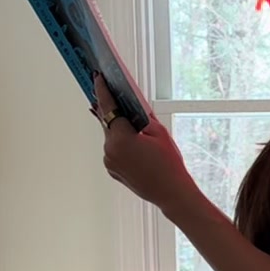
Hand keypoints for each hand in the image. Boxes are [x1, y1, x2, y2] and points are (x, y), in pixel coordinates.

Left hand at [93, 75, 191, 211]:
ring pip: (110, 137)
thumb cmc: (169, 164)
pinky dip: (120, 144)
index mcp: (121, 138)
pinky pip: (113, 151)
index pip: (108, 107)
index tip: (97, 78)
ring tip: (130, 123)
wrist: (172, 192)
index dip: (102, 90)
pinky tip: (133, 142)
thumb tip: (132, 105)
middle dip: (110, 109)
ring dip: (117, 129)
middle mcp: (110, 150)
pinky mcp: (112, 170)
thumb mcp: (159, 132)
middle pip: (107, 122)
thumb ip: (142, 116)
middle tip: (110, 93)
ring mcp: (110, 162)